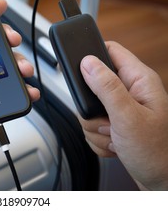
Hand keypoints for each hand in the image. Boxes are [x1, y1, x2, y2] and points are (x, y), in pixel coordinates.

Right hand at [79, 41, 167, 189]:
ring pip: (88, 110)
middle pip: (91, 85)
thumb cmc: (158, 153)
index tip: (76, 67)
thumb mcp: (128, 117)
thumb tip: (88, 62)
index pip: (109, 51)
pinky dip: (99, 139)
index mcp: (138, 80)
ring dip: (96, 129)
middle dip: (91, 110)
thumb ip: (107, 87)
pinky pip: (91, 126)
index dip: (91, 54)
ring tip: (115, 137)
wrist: (162, 183)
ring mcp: (121, 110)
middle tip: (107, 121)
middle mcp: (130, 92)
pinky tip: (115, 145)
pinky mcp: (115, 125)